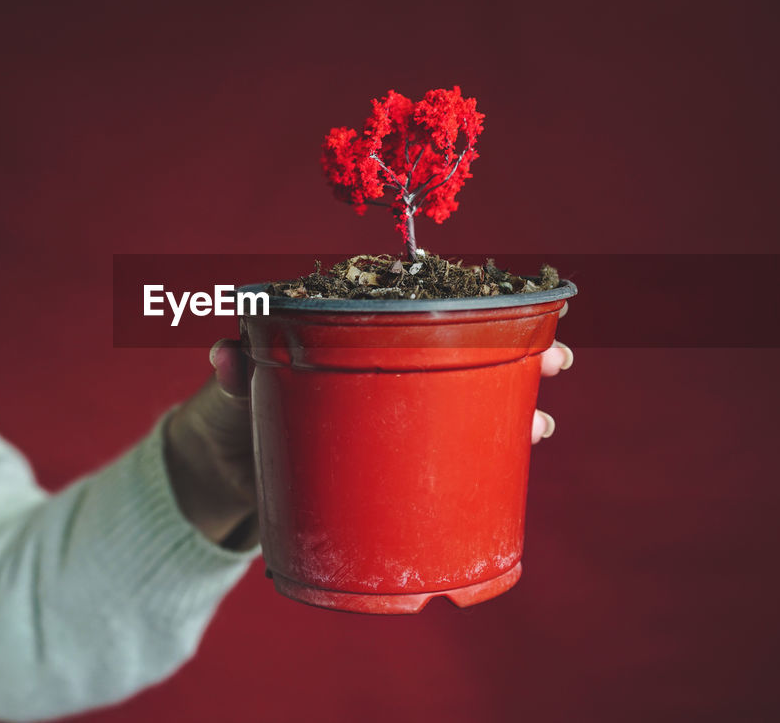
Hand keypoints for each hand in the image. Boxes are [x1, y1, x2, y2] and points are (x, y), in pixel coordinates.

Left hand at [164, 303, 572, 547]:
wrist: (224, 473)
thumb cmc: (233, 411)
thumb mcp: (234, 389)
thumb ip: (234, 370)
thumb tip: (223, 355)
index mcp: (356, 337)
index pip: (424, 309)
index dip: (472, 305)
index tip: (518, 305)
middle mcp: (388, 370)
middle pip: (463, 353)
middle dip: (516, 353)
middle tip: (556, 361)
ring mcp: (394, 419)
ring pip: (465, 406)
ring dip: (510, 410)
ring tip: (539, 425)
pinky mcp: (393, 467)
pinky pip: (444, 458)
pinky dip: (481, 461)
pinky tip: (512, 468)